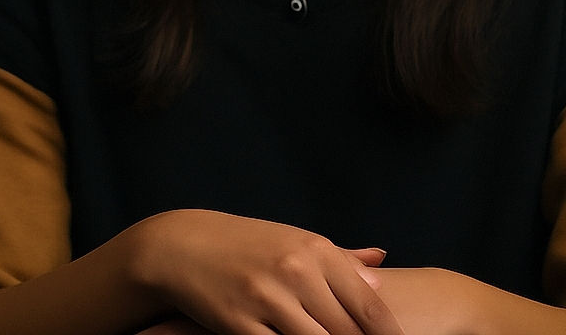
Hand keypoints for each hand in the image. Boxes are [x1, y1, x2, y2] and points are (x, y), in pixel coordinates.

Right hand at [130, 209, 404, 334]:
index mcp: (316, 250)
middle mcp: (298, 272)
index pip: (368, 307)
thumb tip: (381, 265)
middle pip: (348, 333)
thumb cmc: (246, 244)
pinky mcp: (241, 325)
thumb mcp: (295, 241)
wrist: (184, 245)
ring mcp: (269, 299)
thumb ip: (340, 258)